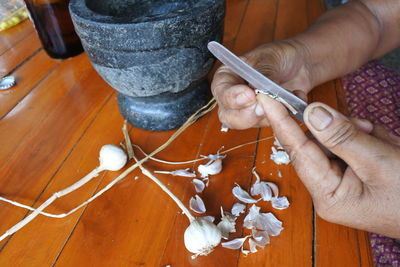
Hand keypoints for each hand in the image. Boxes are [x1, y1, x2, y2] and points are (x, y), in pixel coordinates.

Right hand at [211, 39, 312, 128]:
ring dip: (269, 113)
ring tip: (285, 95)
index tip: (249, 96)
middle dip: (247, 114)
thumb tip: (256, 90)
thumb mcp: (269, 59)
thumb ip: (261, 75)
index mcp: (227, 78)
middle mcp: (234, 97)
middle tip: (263, 106)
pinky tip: (294, 96)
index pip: (221, 92)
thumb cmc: (280, 56)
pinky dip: (285, 114)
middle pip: (229, 116)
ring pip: (250, 123)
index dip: (232, 98)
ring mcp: (250, 110)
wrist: (301, 63)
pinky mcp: (266, 118)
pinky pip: (272, 125)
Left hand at [258, 95, 399, 237]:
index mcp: (328, 196)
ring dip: (360, 136)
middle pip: (318, 145)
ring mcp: (342, 185)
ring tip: (386, 145)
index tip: (264, 96)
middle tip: (367, 132)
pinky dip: (368, 141)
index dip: (280, 121)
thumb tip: (310, 113)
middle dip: (341, 131)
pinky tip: (386, 146)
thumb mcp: (379, 162)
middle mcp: (328, 192)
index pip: (296, 150)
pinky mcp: (355, 177)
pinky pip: (351, 148)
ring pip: (336, 143)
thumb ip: (342, 136)